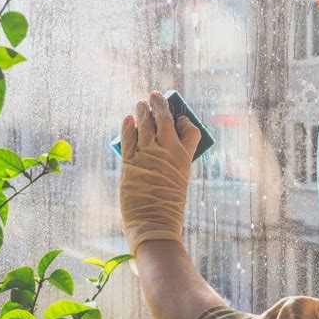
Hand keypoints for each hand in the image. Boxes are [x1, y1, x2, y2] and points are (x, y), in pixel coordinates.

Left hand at [119, 91, 200, 253]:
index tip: (180, 120)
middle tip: (156, 96)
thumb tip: (157, 145)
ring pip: (145, 123)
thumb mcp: (178, 180)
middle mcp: (167, 150)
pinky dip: (128, 125)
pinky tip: (128, 118)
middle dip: (160, 104)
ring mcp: (148, 153)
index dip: (185, 122)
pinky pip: (129, 136)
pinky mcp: (130, 160)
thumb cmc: (168, 206)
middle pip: (165, 119)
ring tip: (141, 103)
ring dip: (143, 110)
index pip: (190, 130)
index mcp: (184, 157)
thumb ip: (171, 161)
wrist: (153, 222)